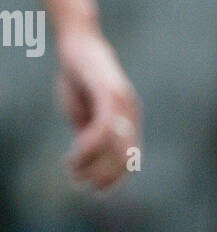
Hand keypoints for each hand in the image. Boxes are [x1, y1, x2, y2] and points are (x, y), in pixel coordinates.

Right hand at [55, 26, 141, 190]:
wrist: (77, 42)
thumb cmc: (78, 77)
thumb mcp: (84, 113)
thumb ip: (90, 134)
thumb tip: (90, 159)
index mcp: (128, 120)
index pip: (130, 159)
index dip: (115, 179)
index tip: (94, 189)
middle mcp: (130, 113)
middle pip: (126, 158)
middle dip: (103, 176)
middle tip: (78, 180)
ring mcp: (122, 103)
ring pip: (116, 147)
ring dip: (93, 164)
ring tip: (72, 169)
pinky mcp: (109, 93)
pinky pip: (105, 129)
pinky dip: (89, 147)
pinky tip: (74, 154)